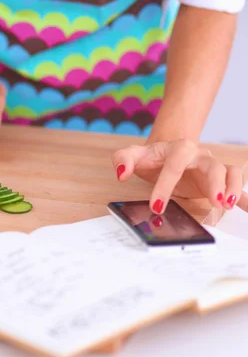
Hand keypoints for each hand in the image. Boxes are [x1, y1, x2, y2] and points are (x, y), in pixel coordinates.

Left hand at [112, 139, 247, 212]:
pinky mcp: (218, 180)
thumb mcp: (134, 156)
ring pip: (230, 172)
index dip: (165, 186)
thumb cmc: (151, 157)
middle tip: (215, 201)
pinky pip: (237, 184)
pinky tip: (245, 208)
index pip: (174, 166)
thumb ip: (122, 159)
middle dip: (215, 183)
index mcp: (179, 148)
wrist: (166, 154)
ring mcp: (212, 167)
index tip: (157, 207)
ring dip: (233, 187)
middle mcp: (200, 156)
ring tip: (227, 205)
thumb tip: (121, 173)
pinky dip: (244, 196)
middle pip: (212, 166)